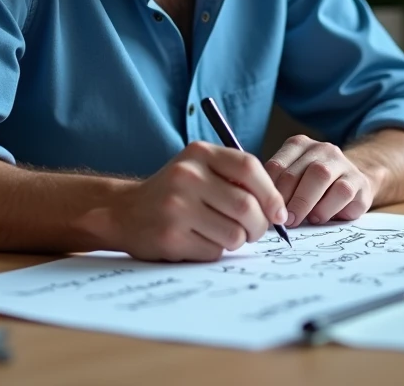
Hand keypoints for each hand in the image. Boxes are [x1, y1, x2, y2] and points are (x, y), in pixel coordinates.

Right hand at [106, 142, 286, 261]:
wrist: (124, 211)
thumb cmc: (175, 192)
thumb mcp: (201, 169)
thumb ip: (236, 178)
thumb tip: (279, 209)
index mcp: (199, 153)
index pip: (249, 167)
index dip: (271, 194)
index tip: (279, 213)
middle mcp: (187, 176)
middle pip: (246, 206)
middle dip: (259, 226)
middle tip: (254, 232)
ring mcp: (176, 207)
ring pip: (234, 234)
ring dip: (237, 241)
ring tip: (222, 234)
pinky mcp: (170, 237)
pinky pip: (214, 252)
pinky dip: (215, 251)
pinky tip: (198, 241)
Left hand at [265, 135, 378, 226]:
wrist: (353, 187)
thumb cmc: (314, 189)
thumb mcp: (294, 183)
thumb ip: (279, 190)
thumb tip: (262, 211)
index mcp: (299, 145)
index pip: (276, 166)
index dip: (267, 191)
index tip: (263, 211)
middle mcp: (321, 149)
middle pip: (296, 172)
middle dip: (285, 200)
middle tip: (280, 220)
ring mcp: (342, 162)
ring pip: (319, 176)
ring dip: (303, 203)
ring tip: (296, 221)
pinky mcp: (359, 181)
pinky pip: (341, 192)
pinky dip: (326, 208)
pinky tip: (317, 218)